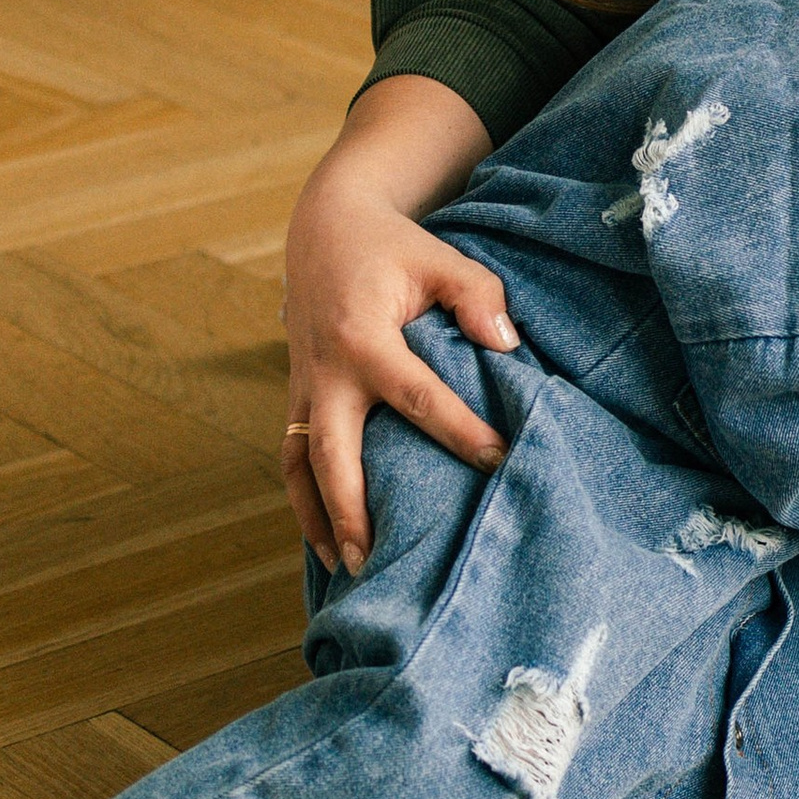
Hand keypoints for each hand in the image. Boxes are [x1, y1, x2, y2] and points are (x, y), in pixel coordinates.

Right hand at [279, 80, 516, 572]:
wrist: (325, 230)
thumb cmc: (392, 249)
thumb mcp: (441, 257)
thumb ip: (478, 295)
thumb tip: (506, 345)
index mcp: (363, 337)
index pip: (416, 395)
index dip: (459, 430)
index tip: (497, 460)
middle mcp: (325, 372)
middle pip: (333, 453)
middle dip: (354, 508)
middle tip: (378, 559)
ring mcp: (304, 388)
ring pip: (300, 464)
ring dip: (319, 518)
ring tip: (348, 567)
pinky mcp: (297, 397)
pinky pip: (292, 456)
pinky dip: (304, 500)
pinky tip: (325, 539)